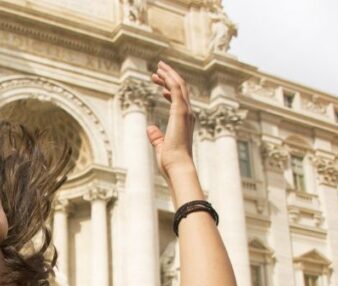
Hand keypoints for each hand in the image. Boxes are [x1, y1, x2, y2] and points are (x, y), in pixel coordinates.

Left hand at [147, 61, 195, 177]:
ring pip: (179, 85)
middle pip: (180, 89)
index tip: (159, 86)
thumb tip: (150, 128)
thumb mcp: (161, 146)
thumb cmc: (171, 162)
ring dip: (168, 74)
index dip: (169, 91)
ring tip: (158, 67)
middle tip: (157, 71)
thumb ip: (157, 137)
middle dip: (169, 78)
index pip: (179, 101)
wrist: (178, 167)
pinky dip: (169, 79)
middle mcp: (188, 115)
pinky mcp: (181, 111)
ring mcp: (185, 112)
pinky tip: (160, 73)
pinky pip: (176, 89)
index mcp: (184, 122)